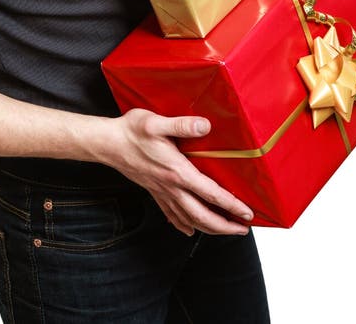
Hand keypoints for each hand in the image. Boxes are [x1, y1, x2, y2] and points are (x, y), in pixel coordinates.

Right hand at [99, 108, 253, 236]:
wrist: (107, 143)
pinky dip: (183, 225)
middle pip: (203, 215)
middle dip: (225, 226)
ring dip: (209, 229)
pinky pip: (171, 215)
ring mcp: (161, 192)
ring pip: (189, 219)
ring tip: (225, 231)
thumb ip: (182, 125)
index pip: (211, 194)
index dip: (232, 205)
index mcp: (177, 172)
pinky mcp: (153, 192)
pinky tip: (189, 230)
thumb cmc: (131, 131)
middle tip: (243, 229)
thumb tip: (205, 125)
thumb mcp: (156, 122)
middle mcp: (171, 187)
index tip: (248, 214)